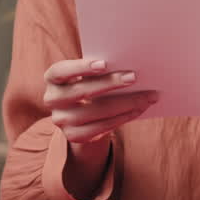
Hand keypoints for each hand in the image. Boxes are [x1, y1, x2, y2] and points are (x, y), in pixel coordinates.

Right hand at [43, 57, 158, 142]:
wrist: (81, 114)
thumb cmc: (89, 84)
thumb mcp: (88, 74)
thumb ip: (99, 69)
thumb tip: (128, 65)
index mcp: (53, 78)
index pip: (61, 71)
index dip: (81, 67)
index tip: (104, 63)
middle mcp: (52, 99)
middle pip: (81, 91)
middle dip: (110, 83)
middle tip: (134, 77)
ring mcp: (61, 120)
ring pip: (95, 112)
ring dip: (125, 103)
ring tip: (147, 96)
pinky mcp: (73, 136)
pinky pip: (101, 127)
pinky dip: (122, 117)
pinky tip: (137, 109)